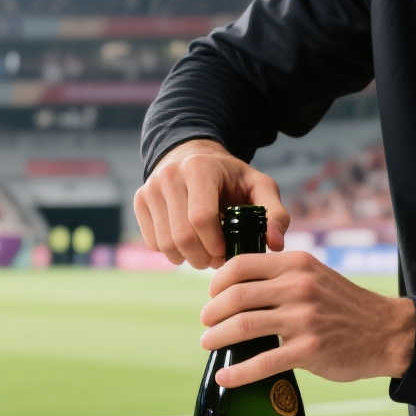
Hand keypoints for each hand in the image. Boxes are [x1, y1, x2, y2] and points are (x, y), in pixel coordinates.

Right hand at [133, 139, 288, 268]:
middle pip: (181, 236)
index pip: (201, 218)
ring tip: (205, 251)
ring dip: (187, 258)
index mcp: (200, 169)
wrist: (194, 156)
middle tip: (217, 259)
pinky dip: (172, 252)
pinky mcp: (140, 200)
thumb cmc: (231, 177)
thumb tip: (276, 245)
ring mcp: (151, 187)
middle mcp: (170, 175)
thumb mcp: (259, 187)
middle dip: (202, 257)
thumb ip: (275, 214)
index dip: (214, 244)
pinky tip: (189, 243)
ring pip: (165, 244)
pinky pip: (153, 242)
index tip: (226, 251)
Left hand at [198, 251, 415, 386]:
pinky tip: (226, 377)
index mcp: (297, 264)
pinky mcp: (309, 350)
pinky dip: (238, 372)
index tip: (212, 296)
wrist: (386, 332)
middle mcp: (299, 287)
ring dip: (217, 337)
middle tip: (206, 323)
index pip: (240, 265)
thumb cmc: (344, 305)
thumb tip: (237, 285)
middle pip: (236, 296)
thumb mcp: (316, 275)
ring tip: (209, 343)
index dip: (218, 282)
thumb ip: (283, 275)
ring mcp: (304, 319)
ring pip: (243, 326)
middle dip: (212, 312)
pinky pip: (262, 362)